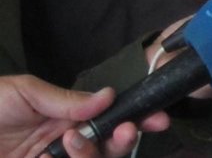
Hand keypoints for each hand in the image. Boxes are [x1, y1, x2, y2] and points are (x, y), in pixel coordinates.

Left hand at [0, 75, 168, 157]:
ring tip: (71, 141)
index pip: (107, 120)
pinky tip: (66, 151)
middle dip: (124, 140)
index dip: (133, 119)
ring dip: (94, 154)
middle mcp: (63, 145)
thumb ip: (66, 98)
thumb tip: (109, 95)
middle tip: (126, 131)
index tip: (155, 118)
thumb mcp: (23, 93)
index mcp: (63, 119)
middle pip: (108, 148)